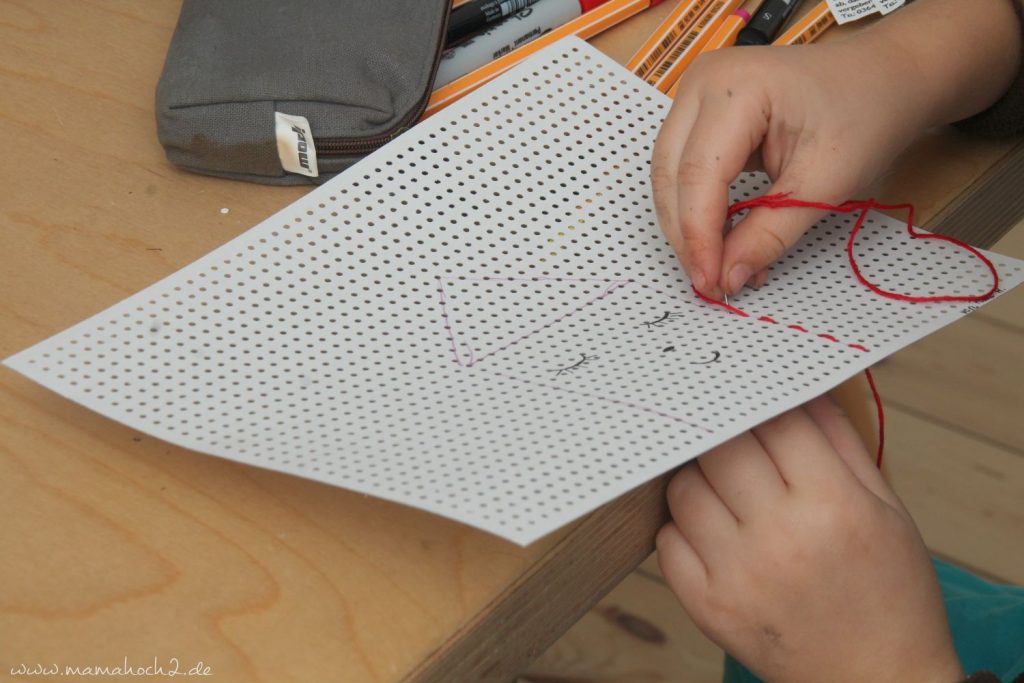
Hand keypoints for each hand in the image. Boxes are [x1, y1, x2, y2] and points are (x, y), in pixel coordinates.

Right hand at [650, 0, 1019, 297]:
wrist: (882, 78)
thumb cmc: (865, 112)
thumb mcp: (826, 181)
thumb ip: (771, 232)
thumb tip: (728, 277)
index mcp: (734, 86)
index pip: (698, 174)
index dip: (699, 236)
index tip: (712, 283)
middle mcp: (703, 82)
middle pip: (671, 175)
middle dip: (687, 236)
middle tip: (710, 283)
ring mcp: (695, 94)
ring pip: (669, 176)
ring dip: (688, 227)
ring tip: (719, 266)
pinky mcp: (699, 114)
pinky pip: (682, 169)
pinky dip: (698, 209)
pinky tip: (721, 239)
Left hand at [656, 396, 962, 682]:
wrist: (876, 680)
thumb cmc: (889, 596)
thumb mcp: (886, 511)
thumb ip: (842, 445)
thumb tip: (802, 393)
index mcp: (834, 506)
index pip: (776, 423)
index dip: (762, 404)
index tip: (755, 402)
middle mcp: (781, 538)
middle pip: (720, 448)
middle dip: (724, 435)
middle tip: (732, 441)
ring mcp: (738, 574)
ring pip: (684, 489)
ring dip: (698, 478)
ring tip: (724, 489)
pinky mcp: (708, 606)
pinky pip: (668, 539)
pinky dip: (681, 526)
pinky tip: (711, 530)